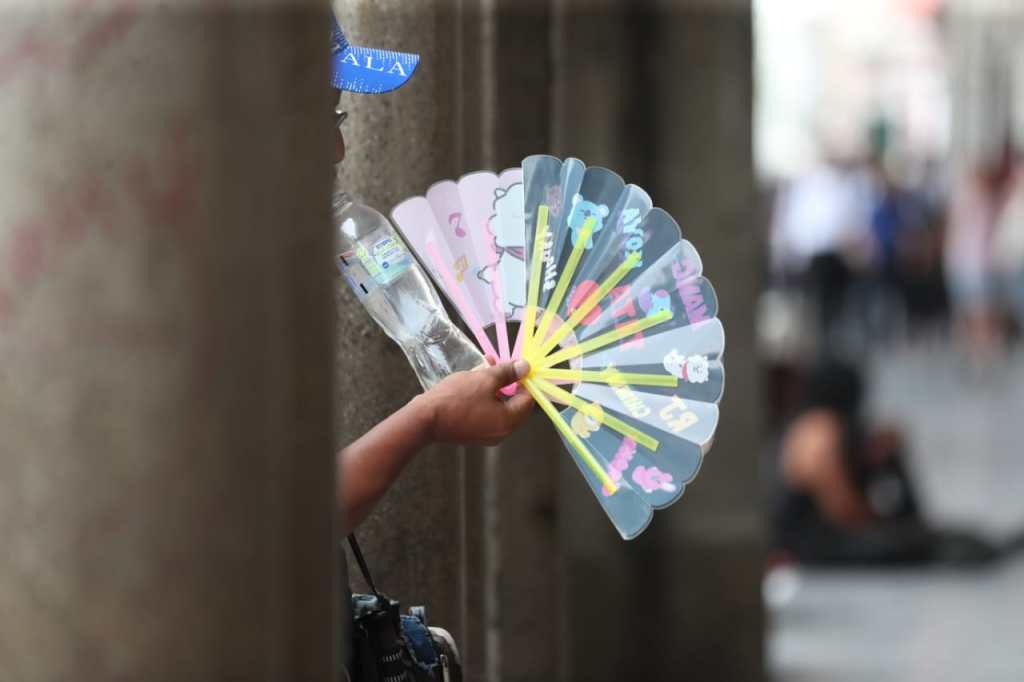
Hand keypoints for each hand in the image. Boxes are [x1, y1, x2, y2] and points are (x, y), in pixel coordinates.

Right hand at [414, 359, 533, 445]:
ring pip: (499, 407)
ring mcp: (486, 435)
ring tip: (483, 367)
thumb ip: (507, 373)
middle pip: (514, 404)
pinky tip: (473, 382)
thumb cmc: (456, 398)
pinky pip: (486, 413)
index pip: (528, 400)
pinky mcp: (473, 433)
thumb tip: (526, 367)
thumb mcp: (484, 379)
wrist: (425, 419)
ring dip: (494, 386)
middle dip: (507, 381)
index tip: (515, 366)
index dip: (525, 381)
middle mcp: (501, 433)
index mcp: (508, 422)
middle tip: (498, 364)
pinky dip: (484, 398)